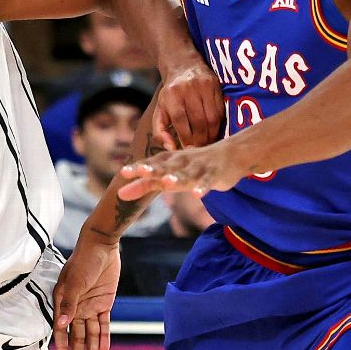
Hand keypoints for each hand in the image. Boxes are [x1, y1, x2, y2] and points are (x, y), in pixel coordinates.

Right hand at [52, 239, 120, 349]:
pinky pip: (103, 325)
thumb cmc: (83, 261)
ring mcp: (89, 306)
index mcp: (62, 302)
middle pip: (76, 337)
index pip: (62, 330)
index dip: (62, 348)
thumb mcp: (74, 282)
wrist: (102, 245)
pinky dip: (103, 337)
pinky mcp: (104, 304)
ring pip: (90, 334)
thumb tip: (61, 325)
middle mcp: (75, 307)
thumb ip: (68, 304)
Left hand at [117, 143, 242, 200]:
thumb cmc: (193, 166)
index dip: (138, 168)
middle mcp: (182, 162)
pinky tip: (197, 195)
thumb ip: (144, 184)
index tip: (123, 172)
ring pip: (187, 174)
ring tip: (167, 183)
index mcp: (169, 161)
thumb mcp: (168, 175)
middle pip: (166, 166)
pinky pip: (207, 182)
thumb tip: (119, 194)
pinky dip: (203, 188)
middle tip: (141, 171)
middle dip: (154, 169)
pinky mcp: (214, 175)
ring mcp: (199, 168)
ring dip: (177, 178)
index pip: (151, 164)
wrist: (231, 154)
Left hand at [153, 59, 223, 151]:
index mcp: (171, 95)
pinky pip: (221, 110)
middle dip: (201, 139)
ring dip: (212, 134)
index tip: (189, 149)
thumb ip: (159, 131)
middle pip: (198, 121)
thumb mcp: (159, 110)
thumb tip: (171, 149)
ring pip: (212, 117)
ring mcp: (203, 85)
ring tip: (208, 142)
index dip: (186, 138)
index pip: (181, 120)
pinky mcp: (215, 84)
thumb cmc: (171, 94)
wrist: (183, 65)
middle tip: (201, 148)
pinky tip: (214, 130)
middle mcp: (187, 89)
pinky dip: (219, 124)